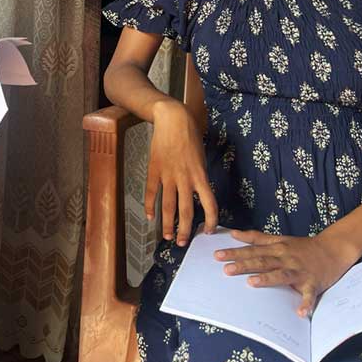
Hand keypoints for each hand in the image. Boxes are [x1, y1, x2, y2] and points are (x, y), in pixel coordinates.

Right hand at [146, 100, 217, 246]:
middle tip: (184, 242)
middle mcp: (185, 178)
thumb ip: (199, 176)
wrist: (172, 118)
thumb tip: (198, 194)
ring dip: (168, 224)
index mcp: (200, 174)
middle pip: (186, 210)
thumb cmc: (191, 134)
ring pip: (168, 206)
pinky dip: (150, 206)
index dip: (211, 220)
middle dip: (185, 230)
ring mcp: (168, 175)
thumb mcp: (201, 156)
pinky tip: (150, 217)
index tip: (209, 230)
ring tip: (168, 236)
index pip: (210, 204)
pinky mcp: (154, 170)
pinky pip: (152, 192)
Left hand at [214, 229, 360, 316]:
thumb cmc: (303, 247)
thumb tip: (234, 234)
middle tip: (226, 269)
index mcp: (277, 248)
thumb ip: (256, 237)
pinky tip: (301, 313)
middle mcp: (286, 258)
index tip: (217, 255)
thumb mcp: (279, 238)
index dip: (235, 253)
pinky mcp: (314, 283)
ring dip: (267, 279)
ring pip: (281, 274)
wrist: (333, 249)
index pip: (252, 250)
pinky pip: (310, 295)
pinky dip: (306, 303)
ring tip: (252, 283)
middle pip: (262, 261)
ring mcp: (299, 271)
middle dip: (244, 264)